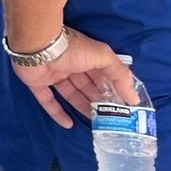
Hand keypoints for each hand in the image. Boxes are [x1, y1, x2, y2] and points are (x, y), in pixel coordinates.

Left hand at [10, 27, 136, 128]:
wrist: (38, 45)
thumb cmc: (72, 49)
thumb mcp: (103, 57)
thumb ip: (119, 75)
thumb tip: (134, 98)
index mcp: (86, 56)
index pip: (102, 75)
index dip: (112, 89)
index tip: (123, 106)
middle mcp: (70, 64)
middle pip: (87, 85)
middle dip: (99, 100)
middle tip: (111, 118)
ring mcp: (53, 74)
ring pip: (70, 93)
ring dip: (82, 107)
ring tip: (95, 123)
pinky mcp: (37, 83)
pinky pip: (47, 100)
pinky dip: (57, 113)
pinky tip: (69, 125)